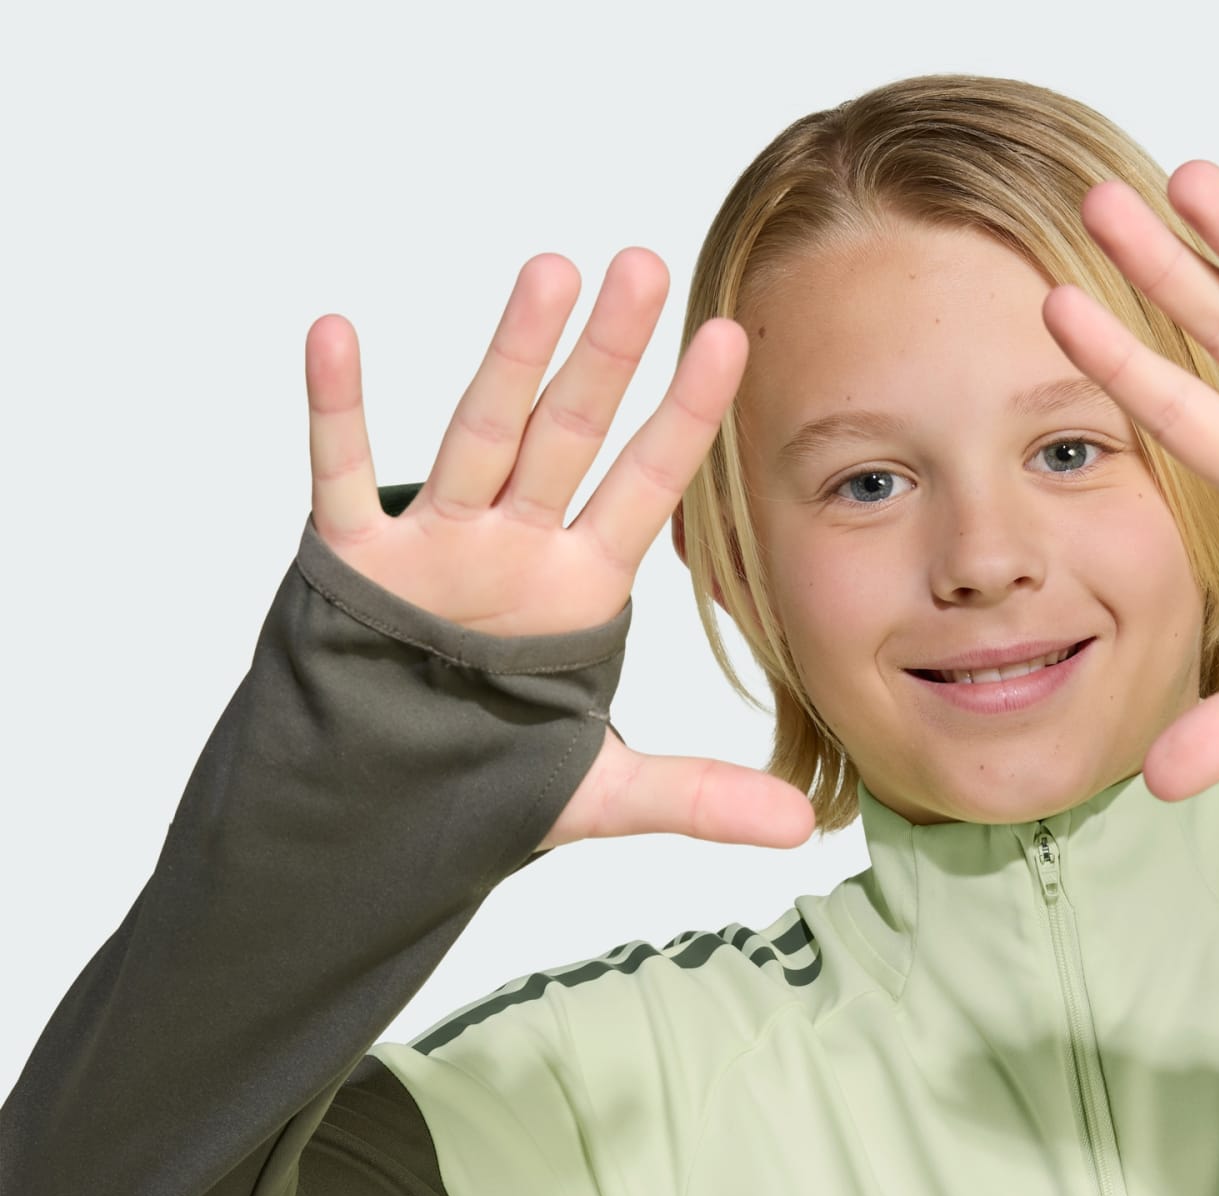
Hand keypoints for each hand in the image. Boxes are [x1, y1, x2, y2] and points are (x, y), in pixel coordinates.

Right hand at [303, 250, 815, 850]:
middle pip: (569, 434)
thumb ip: (699, 797)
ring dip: (511, 355)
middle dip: (607, 356)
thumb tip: (802, 829)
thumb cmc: (490, 782)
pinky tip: (337, 333)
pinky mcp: (354, 568)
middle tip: (648, 264)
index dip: (687, 417)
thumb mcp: (605, 792)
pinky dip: (336, 413)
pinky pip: (341, 481)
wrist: (385, 811)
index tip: (731, 338)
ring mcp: (437, 549)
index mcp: (580, 590)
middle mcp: (515, 550)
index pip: (646, 487)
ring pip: (480, 435)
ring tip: (550, 269)